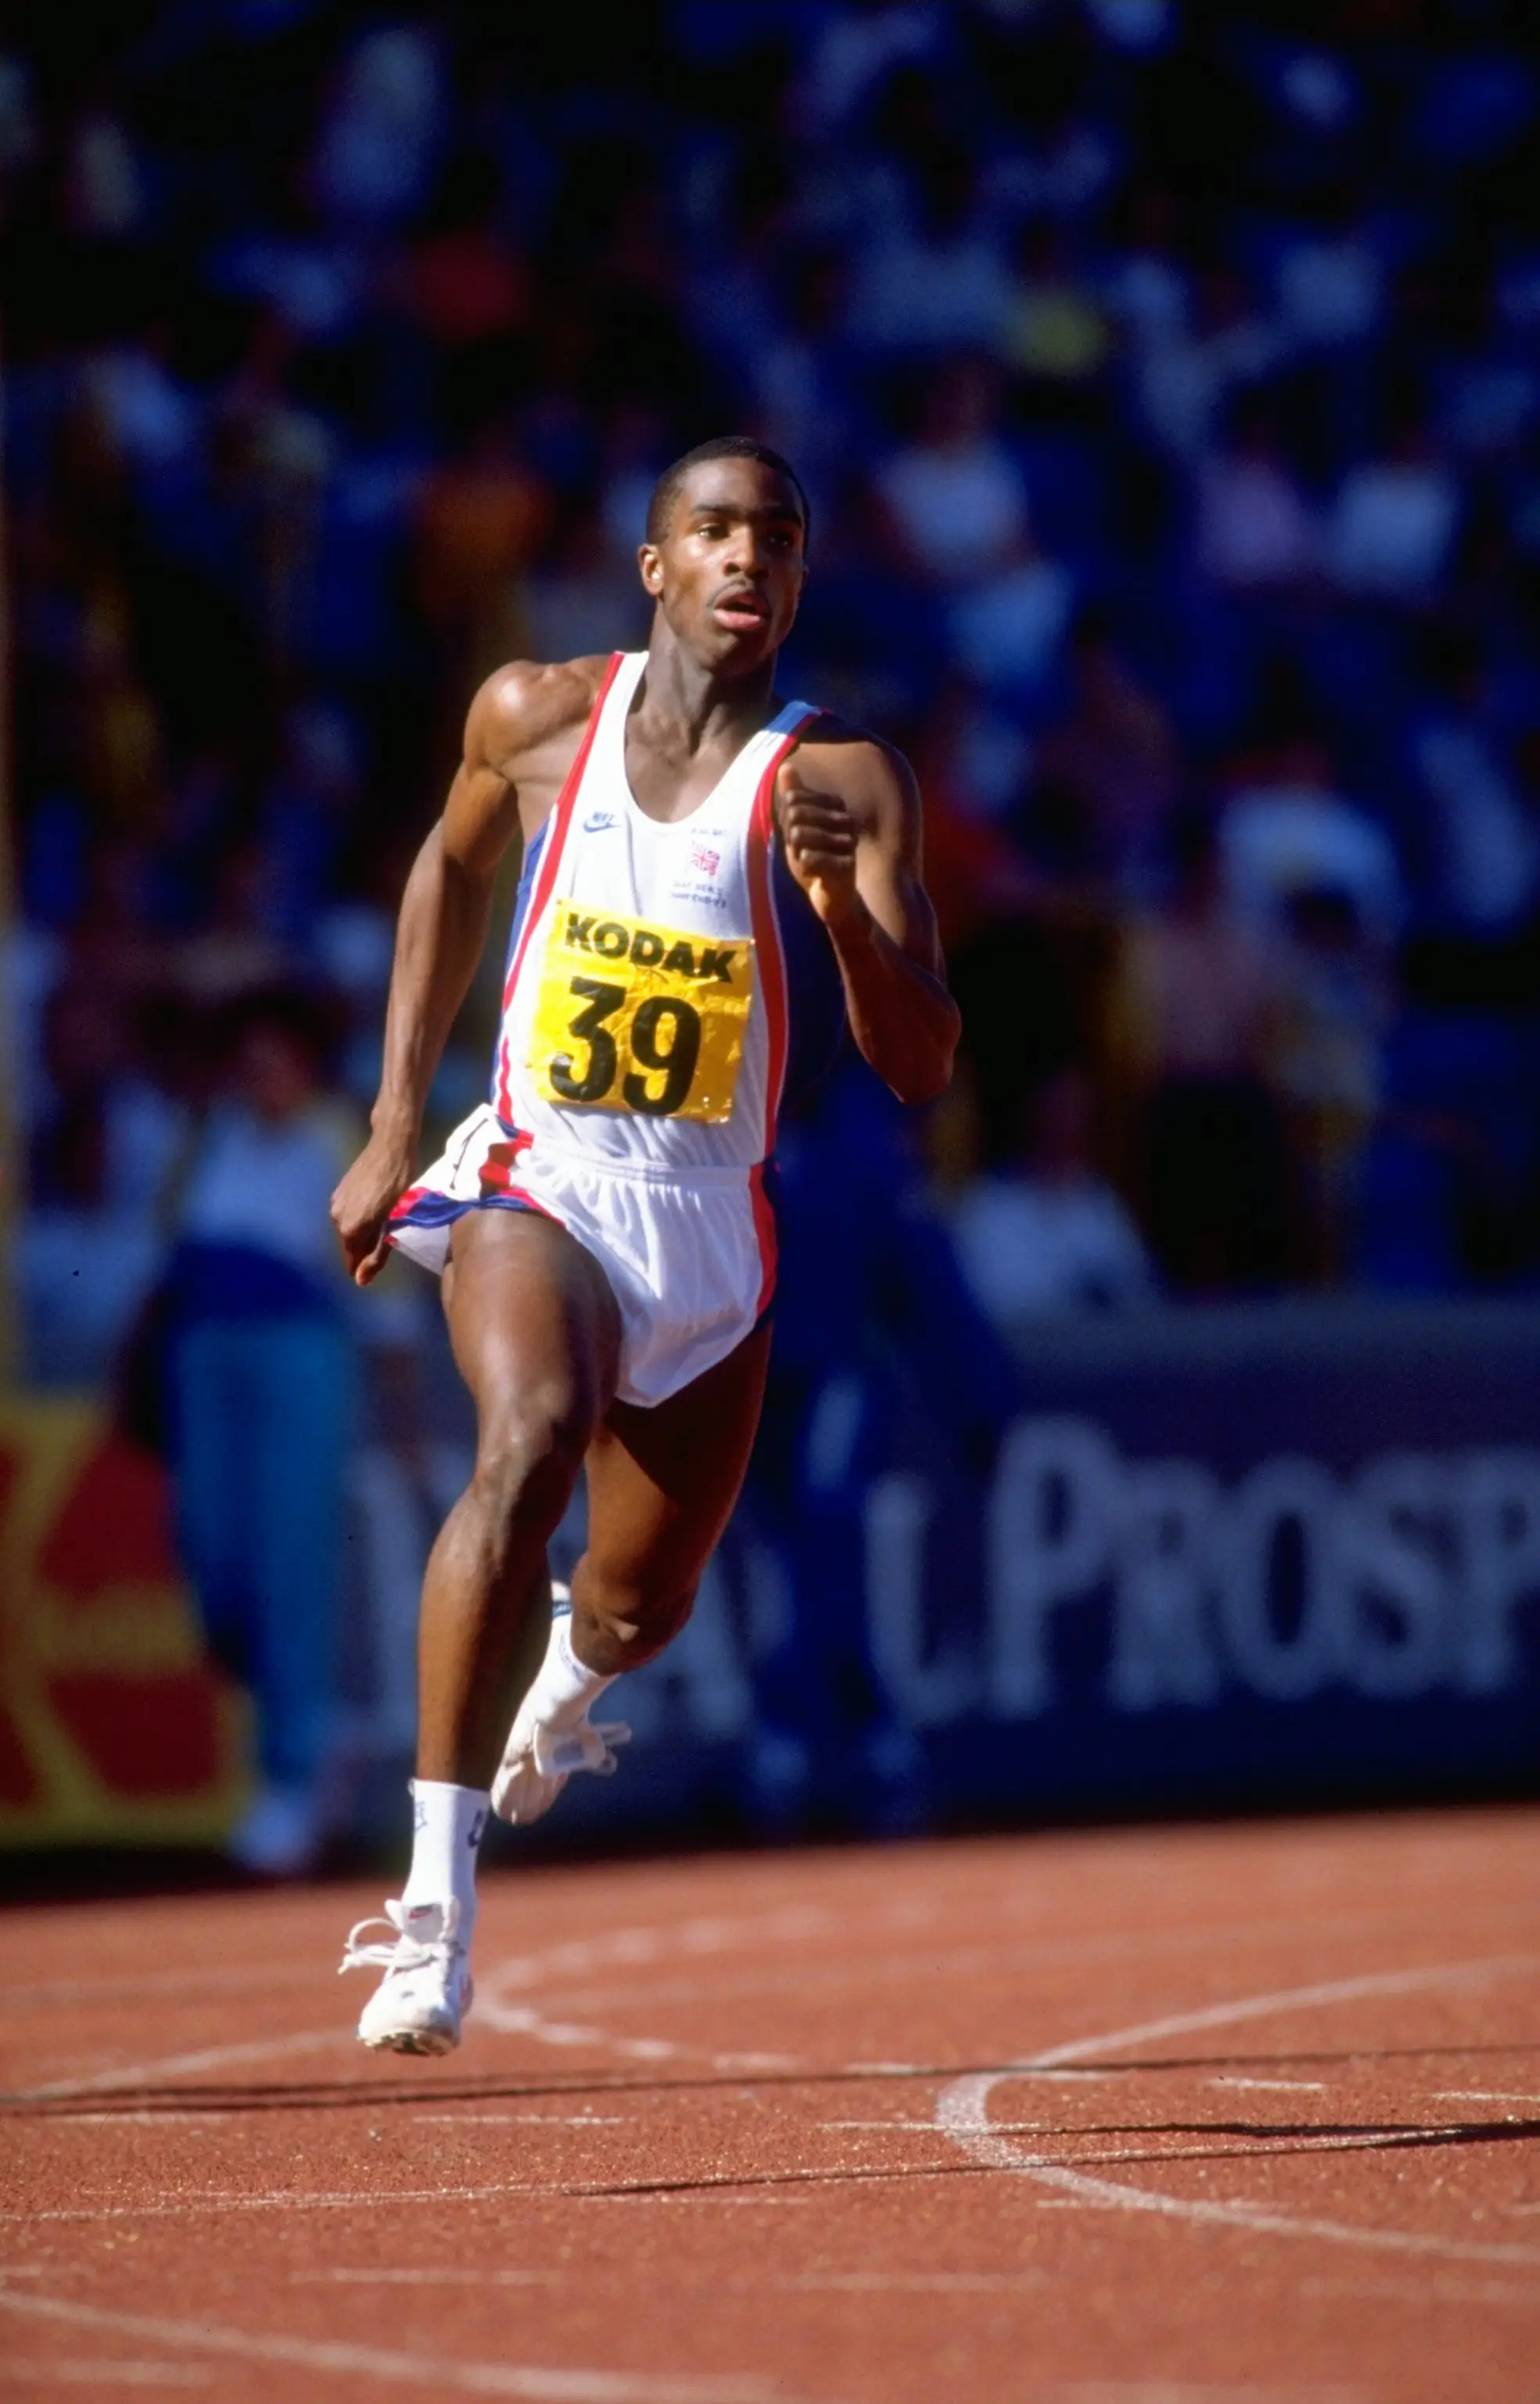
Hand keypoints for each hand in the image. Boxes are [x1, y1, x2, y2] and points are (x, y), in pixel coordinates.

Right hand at [330, 1126, 416, 1286]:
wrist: (391, 1144)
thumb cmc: (400, 1183)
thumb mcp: (394, 1221)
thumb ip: (378, 1253)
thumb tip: (361, 1282)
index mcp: (350, 1229)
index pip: (352, 1262)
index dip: (366, 1268)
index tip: (381, 1266)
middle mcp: (337, 1218)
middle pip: (351, 1246)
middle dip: (366, 1250)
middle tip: (390, 1242)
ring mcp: (335, 1203)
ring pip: (350, 1230)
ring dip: (364, 1233)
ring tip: (386, 1226)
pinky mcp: (339, 1191)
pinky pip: (349, 1215)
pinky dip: (361, 1219)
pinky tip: (377, 1211)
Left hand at [776, 763, 864, 933]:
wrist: (834, 897)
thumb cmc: (815, 859)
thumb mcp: (797, 827)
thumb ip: (793, 797)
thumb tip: (787, 765)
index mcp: (836, 805)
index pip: (792, 799)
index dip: (785, 821)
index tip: (797, 837)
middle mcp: (846, 820)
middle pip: (794, 814)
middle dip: (790, 837)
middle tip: (802, 851)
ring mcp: (849, 842)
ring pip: (799, 835)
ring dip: (796, 853)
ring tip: (808, 861)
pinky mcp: (847, 866)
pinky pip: (809, 858)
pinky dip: (804, 868)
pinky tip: (815, 875)